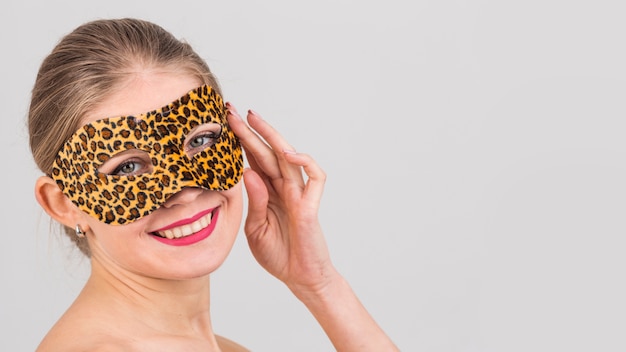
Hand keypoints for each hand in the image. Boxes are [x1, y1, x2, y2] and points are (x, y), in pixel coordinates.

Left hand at [226, 104, 337, 294]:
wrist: (300, 278)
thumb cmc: (278, 254)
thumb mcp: (255, 228)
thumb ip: (254, 201)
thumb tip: (247, 171)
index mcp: (268, 192)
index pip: (253, 159)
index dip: (240, 140)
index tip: (223, 122)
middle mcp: (284, 188)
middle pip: (267, 151)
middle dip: (250, 130)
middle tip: (231, 110)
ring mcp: (299, 195)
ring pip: (289, 157)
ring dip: (272, 136)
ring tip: (254, 119)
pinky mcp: (311, 205)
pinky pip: (315, 178)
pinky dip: (305, 162)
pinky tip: (288, 153)